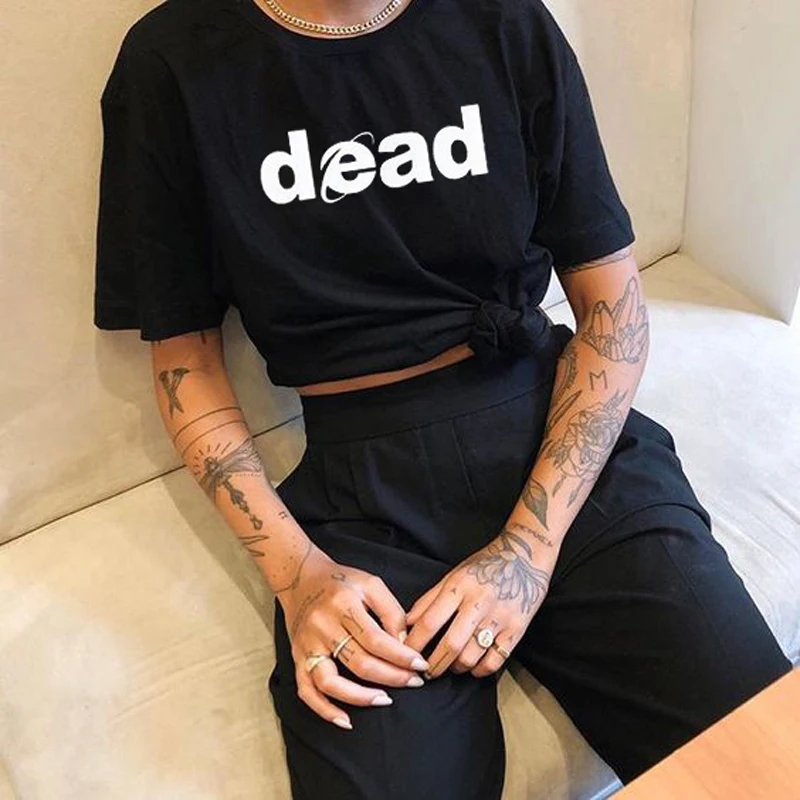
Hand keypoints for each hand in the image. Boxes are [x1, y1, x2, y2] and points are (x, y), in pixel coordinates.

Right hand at [278, 543, 430, 729]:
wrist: (299, 578)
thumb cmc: (340, 581)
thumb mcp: (370, 583)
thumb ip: (391, 611)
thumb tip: (405, 644)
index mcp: (343, 605)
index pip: (376, 639)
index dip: (401, 656)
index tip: (422, 666)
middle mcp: (322, 627)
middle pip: (358, 662)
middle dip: (392, 677)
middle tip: (414, 682)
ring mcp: (307, 645)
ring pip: (331, 682)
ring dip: (360, 697)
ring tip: (385, 700)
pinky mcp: (297, 658)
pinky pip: (307, 691)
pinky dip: (324, 710)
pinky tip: (346, 720)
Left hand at [404, 526, 554, 678]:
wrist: (526, 556)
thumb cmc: (485, 565)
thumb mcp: (454, 574)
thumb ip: (429, 599)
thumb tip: (407, 622)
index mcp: (459, 586)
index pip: (430, 621)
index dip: (415, 643)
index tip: (407, 653)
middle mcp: (478, 602)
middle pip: (451, 644)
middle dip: (434, 664)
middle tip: (426, 671)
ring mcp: (499, 617)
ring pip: (472, 656)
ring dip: (456, 668)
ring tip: (450, 666)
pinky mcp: (517, 630)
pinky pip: (495, 661)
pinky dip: (480, 671)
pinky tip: (473, 667)